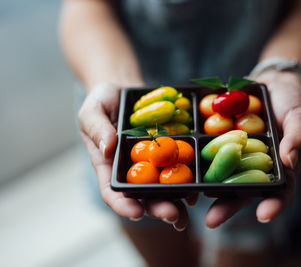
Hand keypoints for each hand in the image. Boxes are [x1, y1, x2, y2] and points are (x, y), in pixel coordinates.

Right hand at [78, 82, 195, 230]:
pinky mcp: (166, 156)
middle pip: (142, 197)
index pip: (112, 192)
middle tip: (173, 216)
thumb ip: (97, 129)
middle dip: (158, 208)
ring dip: (175, 204)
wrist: (125, 91)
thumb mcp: (93, 110)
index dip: (123, 205)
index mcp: (108, 166)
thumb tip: (108, 149)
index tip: (136, 213)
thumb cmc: (103, 101)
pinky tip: (196, 191)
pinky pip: (176, 171)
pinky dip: (186, 184)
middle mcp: (130, 171)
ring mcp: (150, 165)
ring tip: (188, 213)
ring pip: (162, 191)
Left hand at [205, 71, 300, 227]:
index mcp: (279, 168)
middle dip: (228, 207)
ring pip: (222, 177)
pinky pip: (210, 154)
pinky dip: (199, 162)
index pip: (280, 191)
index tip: (263, 215)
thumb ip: (298, 137)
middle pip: (243, 192)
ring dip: (207, 190)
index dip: (273, 205)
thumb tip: (290, 161)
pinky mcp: (221, 143)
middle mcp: (255, 167)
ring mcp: (237, 156)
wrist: (272, 83)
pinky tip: (183, 168)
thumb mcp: (299, 116)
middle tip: (211, 220)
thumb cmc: (292, 101)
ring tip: (190, 201)